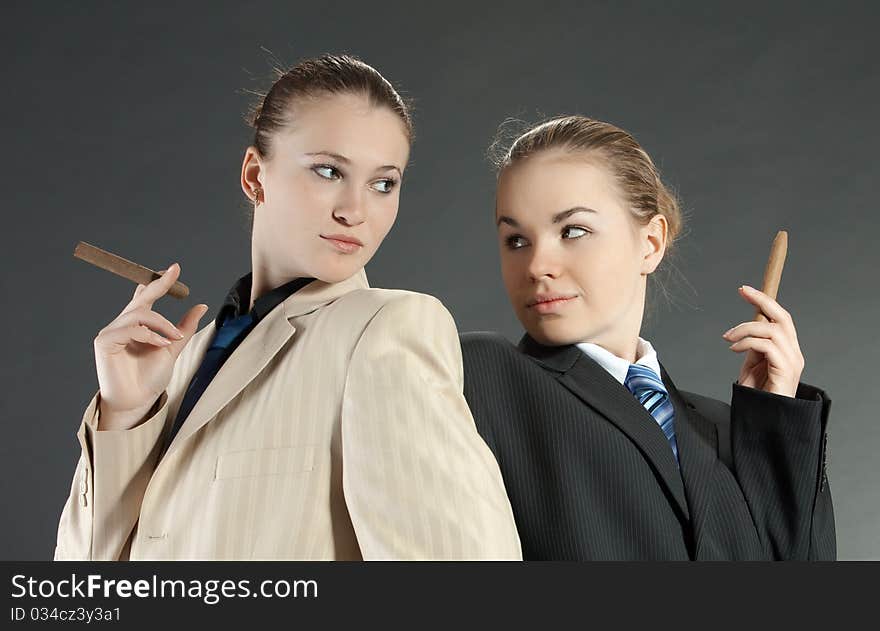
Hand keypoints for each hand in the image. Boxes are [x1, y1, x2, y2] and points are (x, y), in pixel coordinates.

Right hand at [93, 263, 208, 428]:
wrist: (138, 402)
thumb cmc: (151, 378)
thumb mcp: (173, 348)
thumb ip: (184, 328)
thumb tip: (201, 305)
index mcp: (138, 324)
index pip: (145, 296)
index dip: (157, 281)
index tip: (174, 268)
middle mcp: (123, 324)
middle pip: (141, 299)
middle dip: (158, 285)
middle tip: (174, 273)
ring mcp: (112, 332)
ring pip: (139, 314)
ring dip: (162, 323)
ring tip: (175, 338)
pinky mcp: (104, 342)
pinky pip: (128, 328)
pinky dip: (148, 334)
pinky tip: (161, 344)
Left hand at [721, 285, 804, 397]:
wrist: (763, 420)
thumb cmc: (758, 397)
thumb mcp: (752, 365)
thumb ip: (753, 347)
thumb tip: (745, 331)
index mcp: (787, 350)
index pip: (780, 318)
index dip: (764, 301)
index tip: (745, 290)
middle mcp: (794, 353)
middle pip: (782, 317)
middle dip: (762, 300)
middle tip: (742, 292)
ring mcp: (792, 362)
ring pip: (772, 329)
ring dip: (745, 328)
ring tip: (729, 338)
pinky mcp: (785, 370)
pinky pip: (766, 346)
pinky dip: (746, 342)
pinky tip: (734, 349)